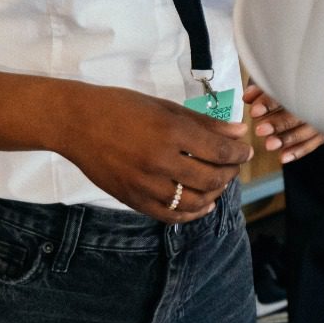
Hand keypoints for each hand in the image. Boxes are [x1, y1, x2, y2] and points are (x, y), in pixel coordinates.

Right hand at [58, 83, 252, 222]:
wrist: (77, 123)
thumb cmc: (120, 106)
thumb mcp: (164, 106)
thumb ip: (203, 122)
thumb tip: (237, 131)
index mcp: (170, 131)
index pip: (219, 151)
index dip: (239, 154)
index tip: (246, 151)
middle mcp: (161, 161)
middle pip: (211, 178)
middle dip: (230, 173)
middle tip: (234, 165)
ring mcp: (146, 184)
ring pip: (195, 202)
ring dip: (215, 194)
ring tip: (219, 183)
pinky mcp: (134, 200)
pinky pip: (171, 216)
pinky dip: (192, 214)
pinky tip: (202, 205)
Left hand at [243, 81, 323, 164]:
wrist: (309, 88)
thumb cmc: (286, 85)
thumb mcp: (272, 82)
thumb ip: (260, 90)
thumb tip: (247, 98)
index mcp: (302, 82)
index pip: (286, 92)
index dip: (269, 102)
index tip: (254, 111)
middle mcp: (315, 99)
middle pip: (299, 113)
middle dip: (279, 123)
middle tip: (260, 130)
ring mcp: (321, 116)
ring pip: (307, 130)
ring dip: (288, 139)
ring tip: (269, 145)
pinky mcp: (322, 130)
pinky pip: (313, 143)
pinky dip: (298, 151)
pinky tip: (283, 157)